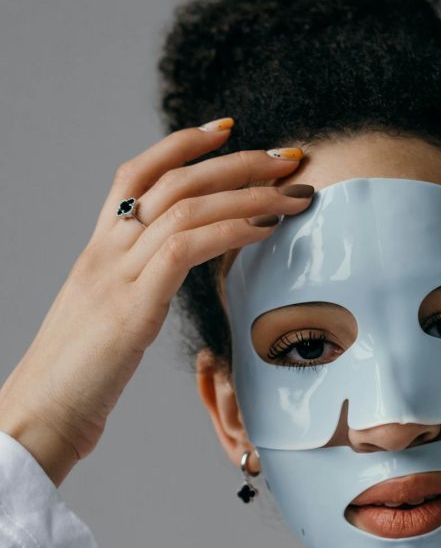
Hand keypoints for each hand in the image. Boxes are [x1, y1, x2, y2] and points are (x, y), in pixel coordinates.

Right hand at [0, 122, 313, 485]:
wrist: (40, 417)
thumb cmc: (77, 381)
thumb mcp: (108, 323)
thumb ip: (135, 292)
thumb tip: (168, 283)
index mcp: (97, 253)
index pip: (135, 175)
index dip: (181, 146)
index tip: (226, 130)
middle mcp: (104, 253)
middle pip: (172, 181)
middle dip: (236, 163)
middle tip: (285, 158)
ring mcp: (116, 277)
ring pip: (185, 207)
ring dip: (248, 195)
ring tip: (292, 194)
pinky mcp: (131, 309)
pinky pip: (185, 249)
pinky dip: (230, 231)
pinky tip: (265, 230)